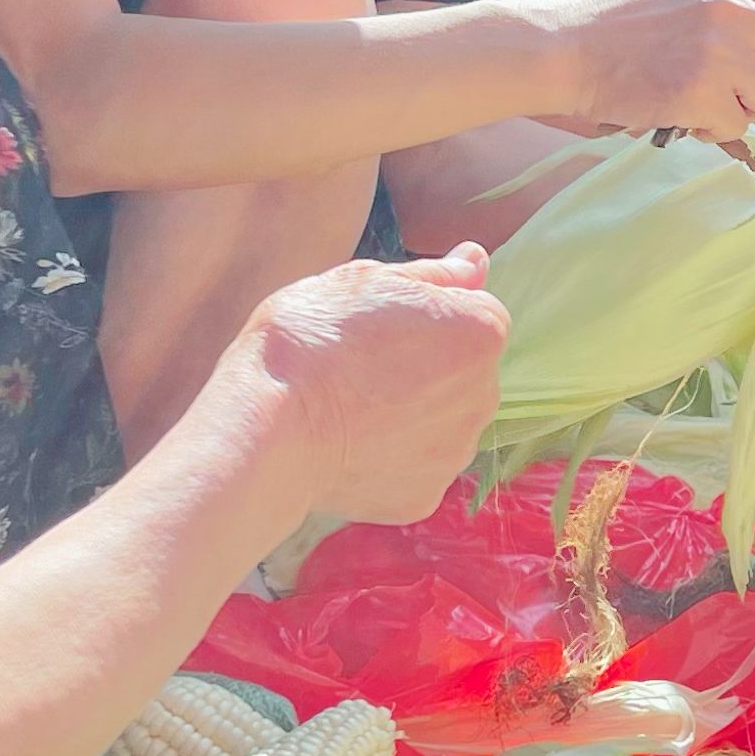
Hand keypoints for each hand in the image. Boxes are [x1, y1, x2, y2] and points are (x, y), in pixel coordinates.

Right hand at [243, 244, 510, 524]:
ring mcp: (456, 452)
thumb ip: (435, 274)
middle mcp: (485, 395)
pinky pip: (414, 466)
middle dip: (427, 365)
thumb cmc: (312, 338)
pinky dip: (388, 457)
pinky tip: (348, 445)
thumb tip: (476, 259)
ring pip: (441, 421)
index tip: (381, 323)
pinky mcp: (425, 496)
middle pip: (463, 371)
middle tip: (361, 364)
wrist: (269, 425)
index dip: (425, 313)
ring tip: (351, 407)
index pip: (472, 312)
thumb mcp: (368, 280)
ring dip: (412, 413)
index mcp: (481, 332)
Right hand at [544, 0, 754, 139]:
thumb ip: (728, 13)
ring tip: (706, 106)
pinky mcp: (701, 91)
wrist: (566, 49)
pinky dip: (713, 129)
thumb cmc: (615, 29)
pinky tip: (682, 115)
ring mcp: (717, 51)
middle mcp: (729, 8)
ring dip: (750, 112)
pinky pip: (735, 125)